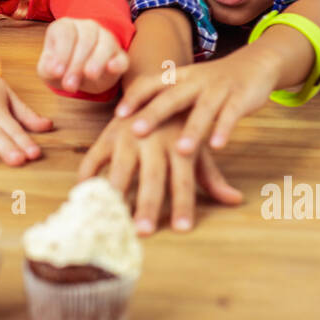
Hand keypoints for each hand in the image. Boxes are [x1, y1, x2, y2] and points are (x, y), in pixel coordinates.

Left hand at [37, 17, 128, 94]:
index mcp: (66, 26)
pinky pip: (122, 58)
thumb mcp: (48, 70)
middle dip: (77, 63)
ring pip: (105, 44)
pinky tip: (112, 68)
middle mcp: (87, 28)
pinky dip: (118, 62)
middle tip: (70, 85)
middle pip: (85, 39)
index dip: (61, 52)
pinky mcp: (119, 56)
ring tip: (90, 76)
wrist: (79, 78)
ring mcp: (106, 39)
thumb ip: (48, 68)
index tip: (57, 72)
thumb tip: (54, 69)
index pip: (66, 33)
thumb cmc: (61, 69)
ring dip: (96, 61)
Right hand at [79, 114, 241, 233]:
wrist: (155, 87)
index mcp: (179, 146)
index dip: (183, 205)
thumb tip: (235, 200)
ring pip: (121, 167)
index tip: (182, 229)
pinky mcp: (107, 134)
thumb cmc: (179, 127)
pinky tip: (84, 196)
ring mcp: (127, 137)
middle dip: (148, 205)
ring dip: (115, 192)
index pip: (183, 181)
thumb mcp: (196, 149)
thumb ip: (212, 177)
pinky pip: (94, 157)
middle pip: (152, 178)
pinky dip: (87, 175)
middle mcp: (154, 141)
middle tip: (143, 232)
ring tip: (110, 215)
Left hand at [113, 45, 280, 154]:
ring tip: (181, 150)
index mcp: (179, 77)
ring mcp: (219, 88)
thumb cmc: (212, 84)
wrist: (255, 63)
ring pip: (203, 109)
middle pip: (172, 97)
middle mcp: (196, 80)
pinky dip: (224, 129)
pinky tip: (217, 146)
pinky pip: (231, 114)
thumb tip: (130, 128)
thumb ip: (165, 102)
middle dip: (154, 114)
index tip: (118, 115)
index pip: (151, 83)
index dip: (135, 97)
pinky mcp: (241, 98)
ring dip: (192, 130)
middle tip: (136, 132)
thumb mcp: (187, 87)